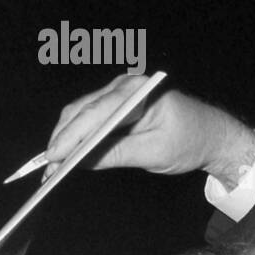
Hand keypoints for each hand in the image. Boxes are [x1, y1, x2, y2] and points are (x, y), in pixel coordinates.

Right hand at [43, 75, 254, 188]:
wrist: (208, 133)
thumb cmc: (188, 141)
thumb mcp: (153, 152)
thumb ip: (117, 153)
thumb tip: (82, 160)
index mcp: (138, 92)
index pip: (97, 113)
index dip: (71, 136)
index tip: (53, 157)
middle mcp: (125, 86)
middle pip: (81, 111)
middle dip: (61, 140)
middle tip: (46, 169)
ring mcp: (119, 92)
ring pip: (80, 114)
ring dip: (64, 139)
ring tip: (51, 167)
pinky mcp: (115, 104)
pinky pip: (88, 118)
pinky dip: (74, 136)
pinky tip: (65, 155)